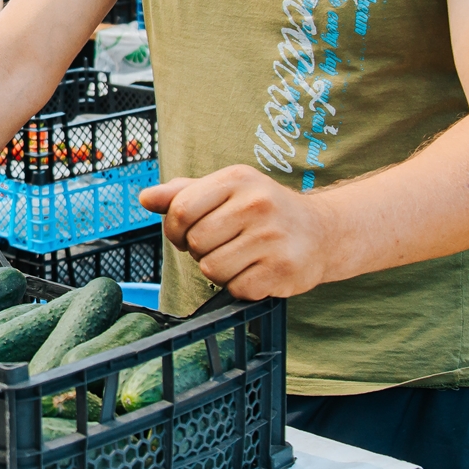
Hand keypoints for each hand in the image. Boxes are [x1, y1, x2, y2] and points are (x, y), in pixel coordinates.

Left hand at [140, 166, 339, 299]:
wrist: (322, 232)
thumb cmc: (263, 210)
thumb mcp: (226, 190)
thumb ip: (183, 194)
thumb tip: (145, 198)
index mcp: (236, 179)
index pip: (180, 210)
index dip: (174, 229)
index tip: (186, 234)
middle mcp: (256, 205)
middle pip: (194, 243)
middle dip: (199, 251)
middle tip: (222, 245)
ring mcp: (272, 238)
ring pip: (211, 269)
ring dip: (219, 271)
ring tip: (240, 257)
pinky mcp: (283, 269)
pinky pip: (236, 289)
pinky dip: (240, 286)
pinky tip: (257, 271)